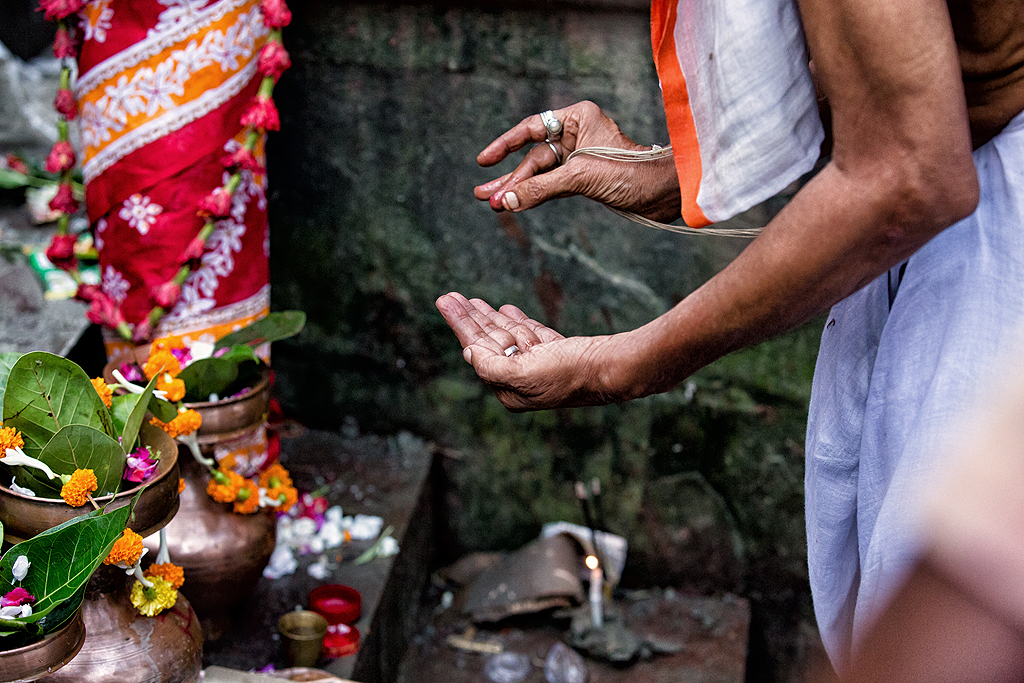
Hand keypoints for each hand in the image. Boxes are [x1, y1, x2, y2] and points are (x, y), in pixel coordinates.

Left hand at [435, 292, 623, 410]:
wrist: (614, 368)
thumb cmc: (570, 372)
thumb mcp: (523, 373)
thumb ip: (491, 365)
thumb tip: (468, 353)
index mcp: (511, 388)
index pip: (477, 349)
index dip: (461, 324)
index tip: (445, 301)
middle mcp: (523, 380)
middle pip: (489, 342)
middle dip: (469, 318)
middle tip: (449, 296)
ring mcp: (542, 365)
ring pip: (508, 337)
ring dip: (489, 317)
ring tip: (470, 300)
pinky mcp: (559, 353)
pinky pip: (530, 334)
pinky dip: (516, 321)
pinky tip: (504, 309)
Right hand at [474, 101, 680, 221]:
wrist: (664, 193)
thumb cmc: (631, 173)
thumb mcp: (581, 178)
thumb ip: (541, 188)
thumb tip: (506, 201)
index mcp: (578, 118)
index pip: (532, 128)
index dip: (505, 144)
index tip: (483, 160)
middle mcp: (576, 134)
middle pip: (533, 156)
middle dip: (510, 177)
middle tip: (481, 193)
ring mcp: (579, 158)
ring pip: (540, 174)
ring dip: (517, 189)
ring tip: (490, 203)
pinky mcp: (583, 179)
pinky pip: (551, 186)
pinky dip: (534, 195)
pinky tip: (514, 202)